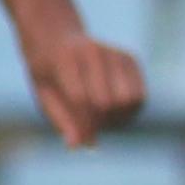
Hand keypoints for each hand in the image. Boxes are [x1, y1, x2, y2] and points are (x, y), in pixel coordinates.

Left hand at [15, 21, 147, 149]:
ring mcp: (113, 52)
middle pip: (107, 101)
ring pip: (129, 99)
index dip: (83, 125)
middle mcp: (93, 51)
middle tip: (89, 125)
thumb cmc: (47, 73)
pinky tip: (113, 110)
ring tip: (101, 117)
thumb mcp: (44, 95)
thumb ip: (61, 119)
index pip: (81, 99)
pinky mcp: (130, 58)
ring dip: (117, 116)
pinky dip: (129, 110)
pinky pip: (139, 96)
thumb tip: (77, 146)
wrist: (56, 38)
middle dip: (99, 121)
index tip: (82, 141)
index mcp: (66, 58)